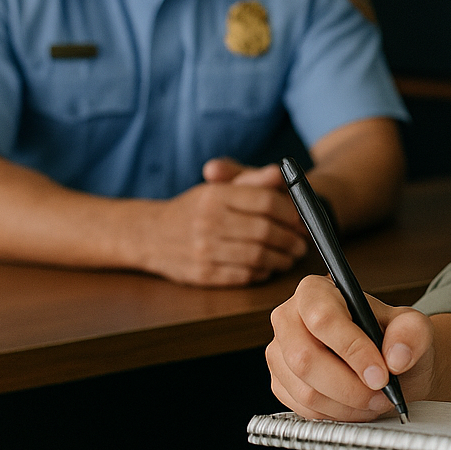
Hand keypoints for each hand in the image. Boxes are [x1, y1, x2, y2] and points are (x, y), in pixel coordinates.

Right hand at [137, 159, 308, 285]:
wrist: (149, 235)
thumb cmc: (193, 209)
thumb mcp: (218, 188)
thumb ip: (252, 180)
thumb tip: (281, 173)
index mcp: (216, 195)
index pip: (266, 202)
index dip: (290, 212)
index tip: (299, 219)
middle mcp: (209, 221)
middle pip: (266, 231)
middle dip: (291, 239)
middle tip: (301, 243)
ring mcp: (205, 250)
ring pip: (258, 257)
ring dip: (282, 259)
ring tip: (289, 257)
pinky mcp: (203, 275)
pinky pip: (244, 276)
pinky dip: (262, 273)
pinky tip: (267, 268)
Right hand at [267, 273, 435, 419]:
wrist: (388, 365)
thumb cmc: (393, 339)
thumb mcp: (414, 327)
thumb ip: (411, 333)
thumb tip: (396, 357)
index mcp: (315, 291)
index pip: (323, 319)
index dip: (352, 349)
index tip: (380, 374)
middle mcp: (289, 319)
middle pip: (305, 359)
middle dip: (349, 386)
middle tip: (382, 394)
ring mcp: (280, 353)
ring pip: (306, 391)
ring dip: (347, 404)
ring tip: (376, 400)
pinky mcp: (280, 384)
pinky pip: (303, 410)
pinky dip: (336, 415)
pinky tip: (357, 406)